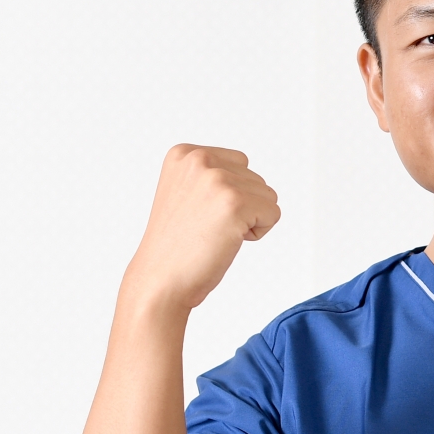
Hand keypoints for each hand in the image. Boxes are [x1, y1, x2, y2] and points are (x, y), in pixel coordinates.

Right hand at [122, 145, 280, 314]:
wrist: (160, 279)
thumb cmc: (176, 245)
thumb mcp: (185, 192)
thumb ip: (210, 174)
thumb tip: (247, 172)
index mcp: (184, 153)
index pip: (239, 164)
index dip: (230, 195)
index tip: (199, 214)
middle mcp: (199, 160)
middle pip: (256, 179)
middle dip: (241, 207)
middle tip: (206, 228)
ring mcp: (217, 180)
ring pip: (267, 196)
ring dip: (249, 220)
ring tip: (215, 234)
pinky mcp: (235, 203)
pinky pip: (273, 213)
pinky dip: (258, 233)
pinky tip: (227, 241)